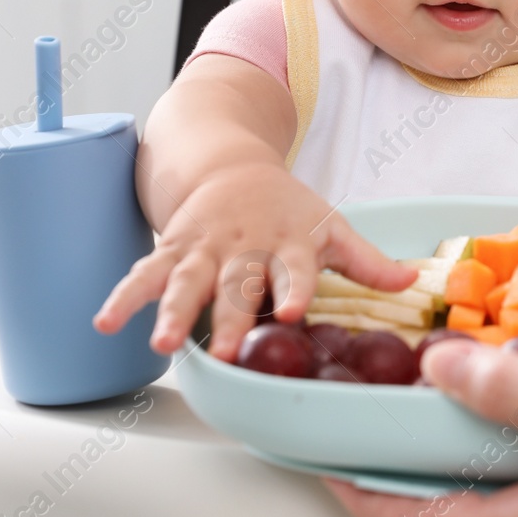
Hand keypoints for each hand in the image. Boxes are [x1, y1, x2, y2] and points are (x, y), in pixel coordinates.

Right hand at [91, 162, 415, 359]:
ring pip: (185, 281)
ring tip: (158, 344)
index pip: (296, 268)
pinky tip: (105, 323)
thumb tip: (412, 283)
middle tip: (225, 350)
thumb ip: (366, 261)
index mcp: (288, 243)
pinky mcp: (172, 249)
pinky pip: (145, 274)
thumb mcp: (330, 227)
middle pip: (236, 285)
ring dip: (170, 312)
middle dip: (228, 318)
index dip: (297, 287)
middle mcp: (244, 247)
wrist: (231, 166)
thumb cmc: (287, 209)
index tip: (297, 310)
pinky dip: (124, 296)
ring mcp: (204, 248)